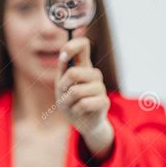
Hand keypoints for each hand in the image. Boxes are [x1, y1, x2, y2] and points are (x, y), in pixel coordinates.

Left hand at [55, 37, 114, 157]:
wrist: (81, 122)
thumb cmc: (70, 100)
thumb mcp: (62, 84)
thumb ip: (63, 69)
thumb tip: (64, 55)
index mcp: (83, 65)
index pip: (83, 44)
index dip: (72, 46)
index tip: (63, 57)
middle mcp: (94, 74)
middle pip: (73, 73)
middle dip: (63, 86)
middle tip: (64, 94)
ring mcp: (100, 87)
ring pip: (76, 91)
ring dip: (67, 101)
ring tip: (71, 104)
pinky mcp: (104, 101)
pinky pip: (83, 104)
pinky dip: (75, 110)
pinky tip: (79, 111)